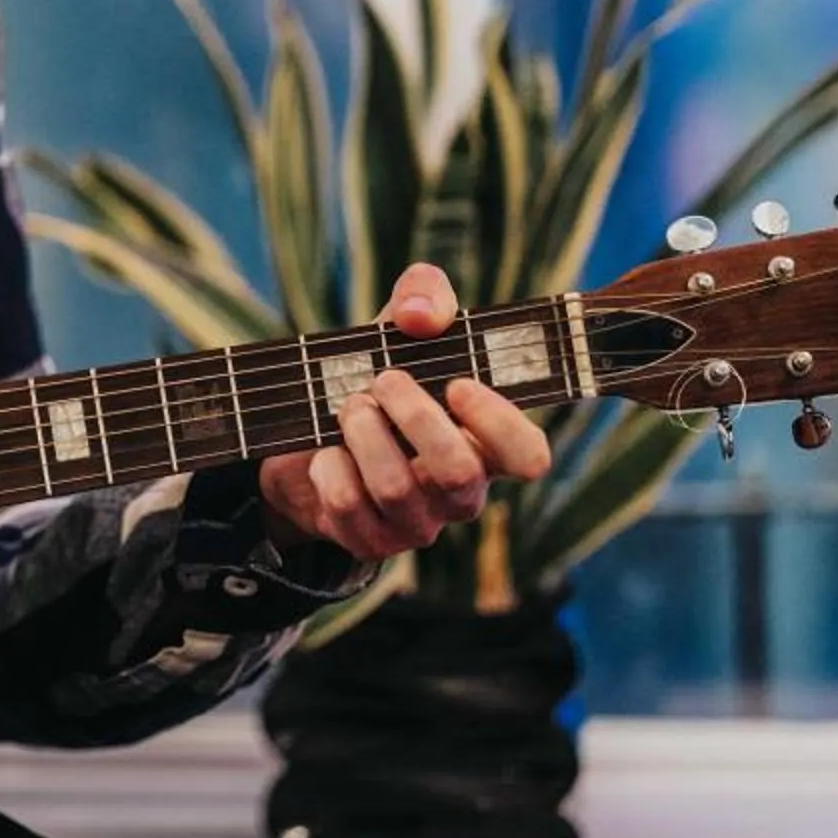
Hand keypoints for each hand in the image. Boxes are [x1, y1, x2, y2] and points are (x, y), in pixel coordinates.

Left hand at [256, 263, 550, 560]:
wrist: (308, 436)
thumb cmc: (374, 380)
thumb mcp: (398, 328)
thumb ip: (423, 296)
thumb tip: (419, 315)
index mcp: (486, 445)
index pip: (529, 456)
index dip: (500, 424)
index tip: (457, 384)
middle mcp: (460, 493)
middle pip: (459, 473)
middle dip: (415, 417)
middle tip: (384, 380)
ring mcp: (417, 523)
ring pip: (396, 489)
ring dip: (364, 435)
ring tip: (350, 407)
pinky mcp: (370, 542)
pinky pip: (349, 508)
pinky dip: (329, 468)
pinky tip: (326, 452)